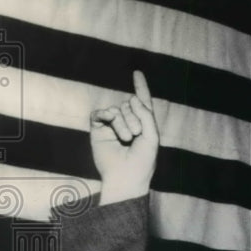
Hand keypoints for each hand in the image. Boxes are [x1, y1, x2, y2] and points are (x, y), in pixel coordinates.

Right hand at [90, 71, 159, 204]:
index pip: (142, 102)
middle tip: (136, 135)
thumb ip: (146, 115)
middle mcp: (127, 122)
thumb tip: (132, 98)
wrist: (125, 177)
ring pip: (117, 109)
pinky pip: (100, 114)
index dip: (140, 87)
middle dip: (135, 117)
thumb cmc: (142, 161)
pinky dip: (106, 114)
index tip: (137, 73)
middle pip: (130, 104)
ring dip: (123, 122)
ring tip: (127, 138)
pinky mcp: (98, 130)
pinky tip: (109, 120)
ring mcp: (112, 126)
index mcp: (143, 124)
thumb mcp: (152, 137)